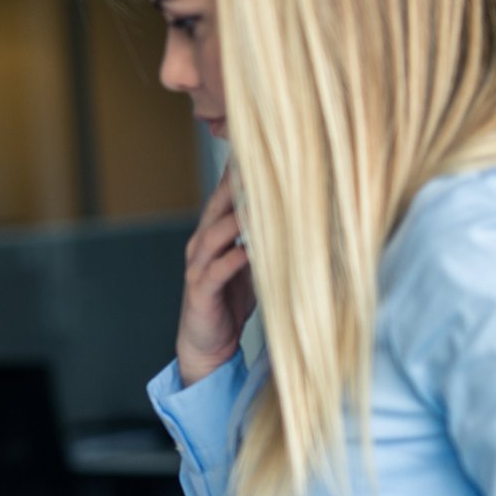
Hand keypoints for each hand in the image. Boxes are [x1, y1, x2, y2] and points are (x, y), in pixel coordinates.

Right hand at [177, 168, 255, 384]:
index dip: (239, 172)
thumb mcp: (248, 263)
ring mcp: (198, 269)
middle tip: (262, 164)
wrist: (206, 346)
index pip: (224, 195)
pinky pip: (217, 271)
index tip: (265, 149)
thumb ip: (262, 237)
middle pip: (216, 206)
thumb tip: (297, 212)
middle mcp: (200, 246)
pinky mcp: (200, 293)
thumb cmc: (230, 302)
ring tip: (259, 204)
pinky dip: (234, 259)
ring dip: (236, 219)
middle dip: (236, 185)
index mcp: (212, 235)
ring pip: (214, 235)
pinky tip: (251, 250)